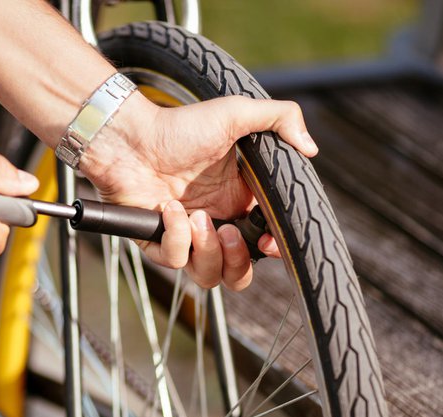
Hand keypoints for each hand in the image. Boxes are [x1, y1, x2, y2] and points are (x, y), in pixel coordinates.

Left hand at [81, 95, 317, 290]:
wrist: (130, 135)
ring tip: (198, 218)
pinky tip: (169, 208)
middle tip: (228, 232)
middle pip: (237, 272)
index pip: (263, 243)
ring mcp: (185, 236)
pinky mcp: (156, 242)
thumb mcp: (236, 113)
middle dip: (239, 262)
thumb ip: (280, 119)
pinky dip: (175, 237)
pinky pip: (174, 261)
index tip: (268, 243)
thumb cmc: (179, 125)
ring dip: (208, 252)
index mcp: (238, 202)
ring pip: (208, 276)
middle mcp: (214, 223)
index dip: (271, 251)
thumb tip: (312, 148)